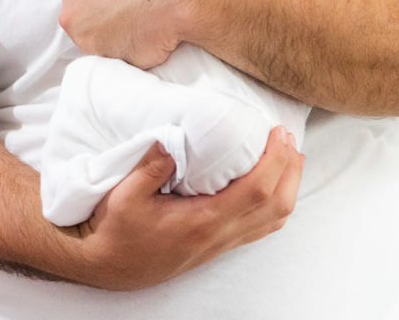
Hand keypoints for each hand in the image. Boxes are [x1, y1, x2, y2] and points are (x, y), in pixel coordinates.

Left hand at [59, 0, 183, 68]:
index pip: (78, 6)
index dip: (100, 10)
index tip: (118, 9)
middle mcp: (72, 15)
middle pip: (83, 29)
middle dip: (104, 28)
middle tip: (131, 19)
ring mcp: (86, 41)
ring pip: (100, 48)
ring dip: (118, 43)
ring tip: (143, 28)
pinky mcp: (107, 61)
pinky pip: (119, 62)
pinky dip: (132, 56)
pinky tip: (147, 41)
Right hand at [70, 126, 303, 289]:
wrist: (107, 266)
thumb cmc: (115, 231)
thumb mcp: (124, 195)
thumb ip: (149, 167)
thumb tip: (170, 140)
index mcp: (202, 221)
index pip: (256, 190)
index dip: (276, 160)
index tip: (278, 133)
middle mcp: (218, 235)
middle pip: (276, 206)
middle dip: (291, 171)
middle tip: (289, 140)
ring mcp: (219, 244)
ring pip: (272, 221)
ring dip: (287, 188)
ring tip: (288, 159)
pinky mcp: (216, 247)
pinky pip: (258, 228)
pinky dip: (273, 205)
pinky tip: (268, 187)